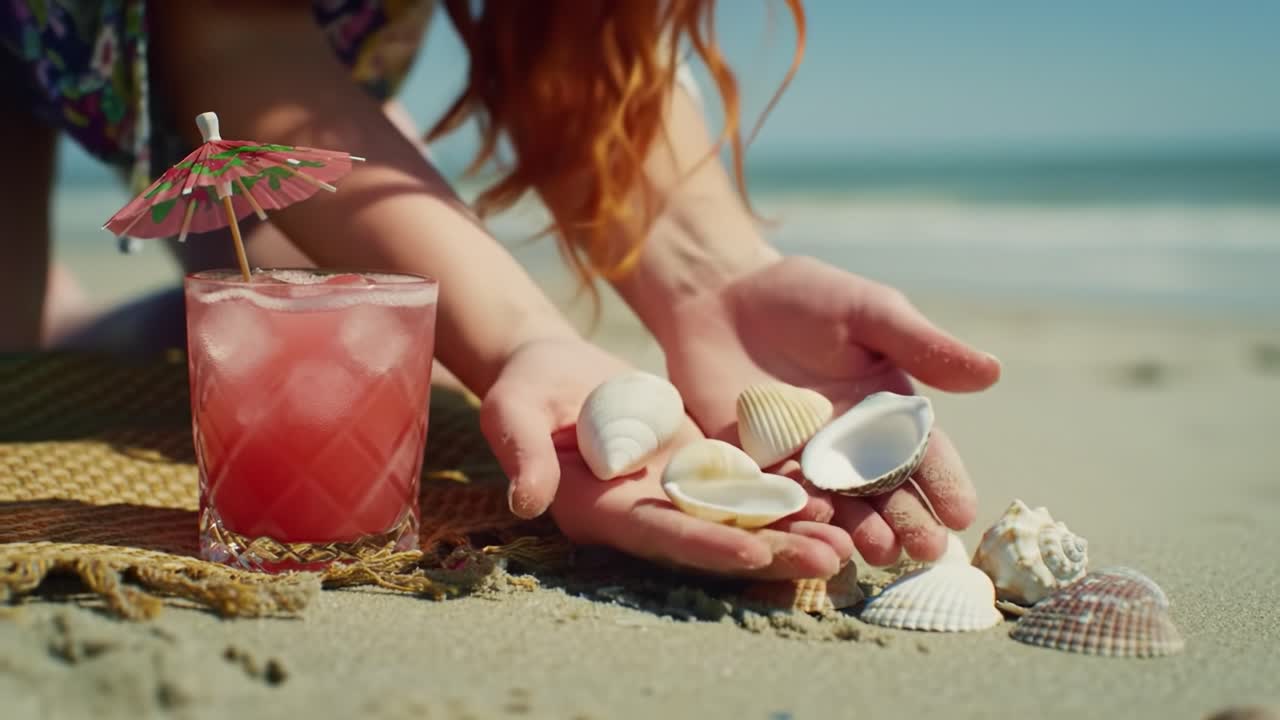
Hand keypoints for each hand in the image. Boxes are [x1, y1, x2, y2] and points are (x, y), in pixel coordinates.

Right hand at [479, 336, 853, 578]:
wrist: (558, 367)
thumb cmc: (527, 384)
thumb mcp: (514, 407)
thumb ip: (521, 450)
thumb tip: (526, 502)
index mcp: (601, 509)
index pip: (659, 536)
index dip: (705, 547)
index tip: (754, 552)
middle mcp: (645, 512)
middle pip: (714, 540)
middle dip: (772, 551)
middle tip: (832, 559)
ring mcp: (677, 493)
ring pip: (742, 520)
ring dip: (795, 531)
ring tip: (851, 540)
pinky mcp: (702, 468)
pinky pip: (750, 485)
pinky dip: (791, 492)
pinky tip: (839, 494)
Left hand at [658, 255, 1002, 564]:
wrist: (721, 296)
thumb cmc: (806, 297)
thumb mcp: (869, 312)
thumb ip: (921, 345)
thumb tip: (993, 371)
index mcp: (886, 413)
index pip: (923, 454)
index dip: (943, 482)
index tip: (962, 514)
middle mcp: (848, 447)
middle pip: (883, 492)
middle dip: (906, 521)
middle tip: (924, 550)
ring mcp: (800, 460)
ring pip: (834, 504)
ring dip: (856, 529)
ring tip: (875, 552)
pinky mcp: (751, 465)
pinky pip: (775, 497)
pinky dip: (792, 516)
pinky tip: (810, 531)